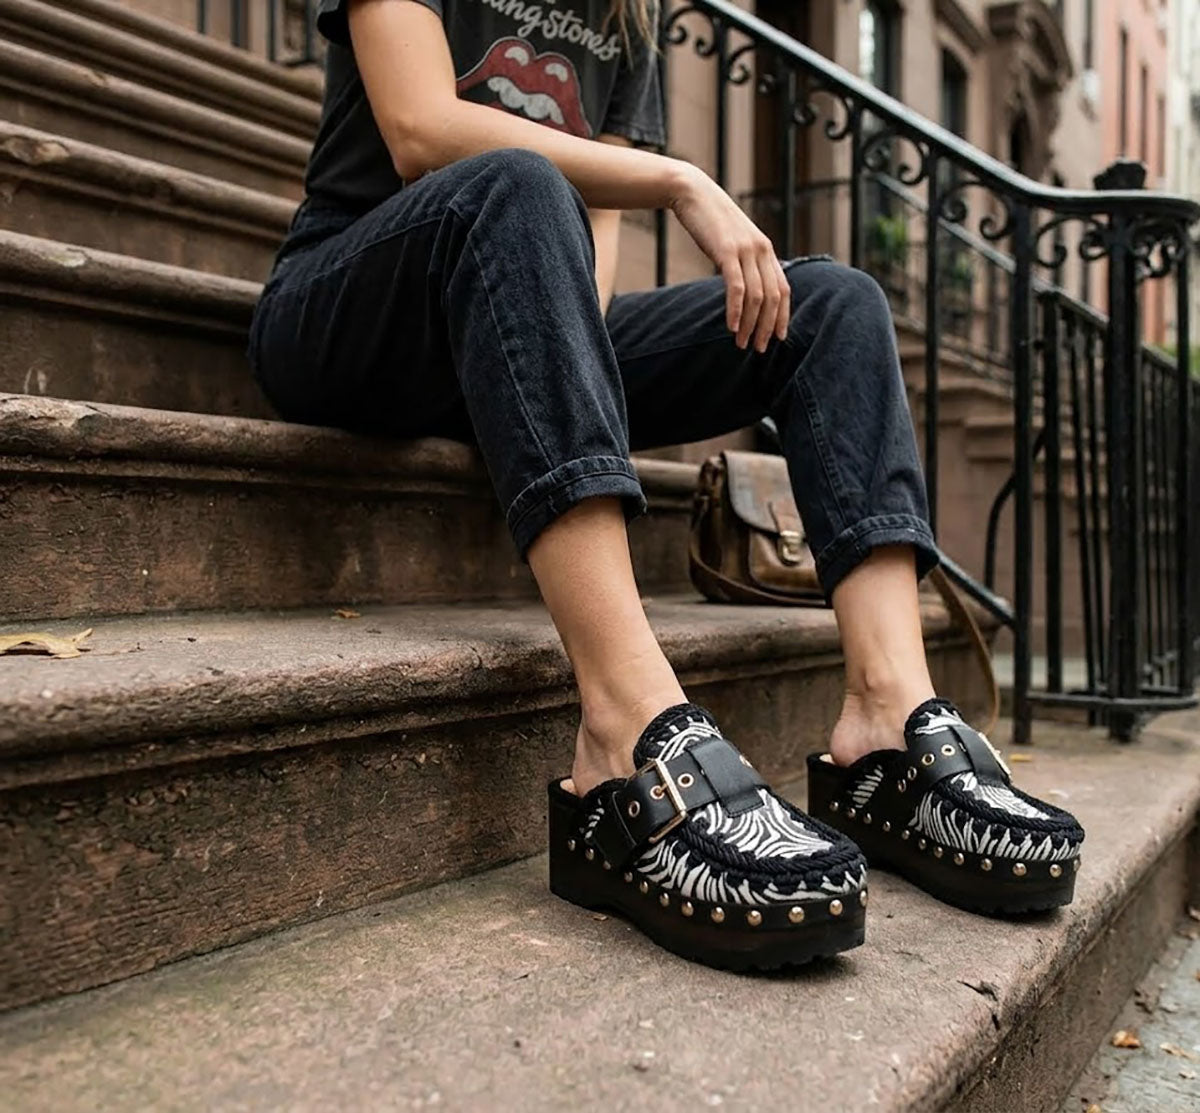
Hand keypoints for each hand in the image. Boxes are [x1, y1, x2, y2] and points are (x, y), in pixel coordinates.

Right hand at [668, 162, 790, 352]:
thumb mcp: (734, 242)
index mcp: (766, 250)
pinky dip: (735, 310)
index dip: (783, 316)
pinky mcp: (727, 251)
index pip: (783, 289)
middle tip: (759, 349)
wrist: (694, 193)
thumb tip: (747, 288)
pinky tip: (731, 327)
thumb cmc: (711, 221)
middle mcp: (762, 250)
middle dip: (767, 327)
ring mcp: (746, 250)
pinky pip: (737, 287)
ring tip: (742, 343)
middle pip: (773, 297)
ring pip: (756, 296)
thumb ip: (745, 262)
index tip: (778, 338)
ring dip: (750, 324)